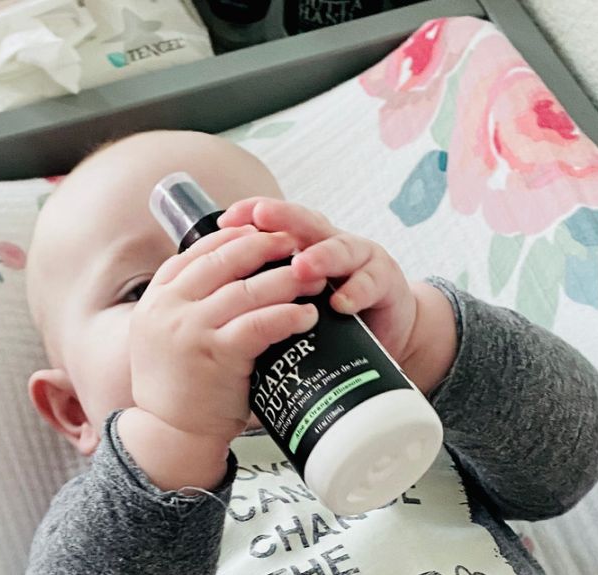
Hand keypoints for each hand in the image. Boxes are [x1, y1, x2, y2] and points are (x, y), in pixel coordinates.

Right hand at [121, 224, 326, 489]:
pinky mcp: (216, 354)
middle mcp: (170, 306)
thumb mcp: (169, 336)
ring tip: (313, 278)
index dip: (237, 236)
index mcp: (159, 296)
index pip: (200, 250)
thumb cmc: (181, 390)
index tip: (265, 231)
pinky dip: (287, 315)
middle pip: (225, 259)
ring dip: (286, 279)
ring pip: (247, 289)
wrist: (170, 434)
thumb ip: (192, 306)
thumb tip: (233, 279)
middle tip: (297, 243)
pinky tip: (307, 315)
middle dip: (266, 246)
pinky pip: (259, 324)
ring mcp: (191, 329)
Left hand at [217, 199, 455, 394]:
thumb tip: (210, 301)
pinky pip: (372, 282)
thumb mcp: (295, 305)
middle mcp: (333, 245)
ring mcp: (363, 261)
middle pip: (309, 224)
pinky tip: (340, 302)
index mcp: (307, 246)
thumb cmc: (332, 323)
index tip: (226, 219)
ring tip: (301, 269)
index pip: (278, 222)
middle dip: (284, 220)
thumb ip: (267, 296)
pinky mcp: (387, 283)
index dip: (254, 214)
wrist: (385, 338)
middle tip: (261, 221)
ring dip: (321, 257)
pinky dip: (356, 291)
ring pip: (342, 248)